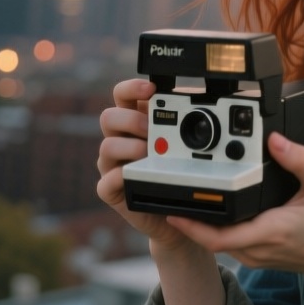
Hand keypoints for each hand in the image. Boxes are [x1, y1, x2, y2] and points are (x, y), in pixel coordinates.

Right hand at [97, 79, 187, 249]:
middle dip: (132, 120)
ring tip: (150, 153)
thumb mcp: (187, 143)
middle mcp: (120, 140)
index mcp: (135, 122)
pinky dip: (119, 177)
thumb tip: (198, 100)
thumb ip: (187, 120)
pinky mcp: (112, 192)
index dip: (131, 88)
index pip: (122, 96)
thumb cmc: (180, 174)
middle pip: (108, 117)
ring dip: (130, 147)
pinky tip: (133, 175)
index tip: (151, 89)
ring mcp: (113, 166)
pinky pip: (105, 182)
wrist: (177, 216)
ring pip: (107, 146)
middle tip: (153, 130)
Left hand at [167, 132, 303, 281]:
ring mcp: (255, 255)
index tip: (172, 210)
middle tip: (174, 192)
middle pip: (209, 238)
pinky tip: (214, 210)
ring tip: (189, 198)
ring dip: (201, 224)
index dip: (191, 225)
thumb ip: (300, 160)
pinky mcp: (257, 255)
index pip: (217, 236)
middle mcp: (257, 249)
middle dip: (189, 218)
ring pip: (217, 242)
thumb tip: (276, 139)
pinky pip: (228, 243)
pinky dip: (216, 228)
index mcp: (269, 232)